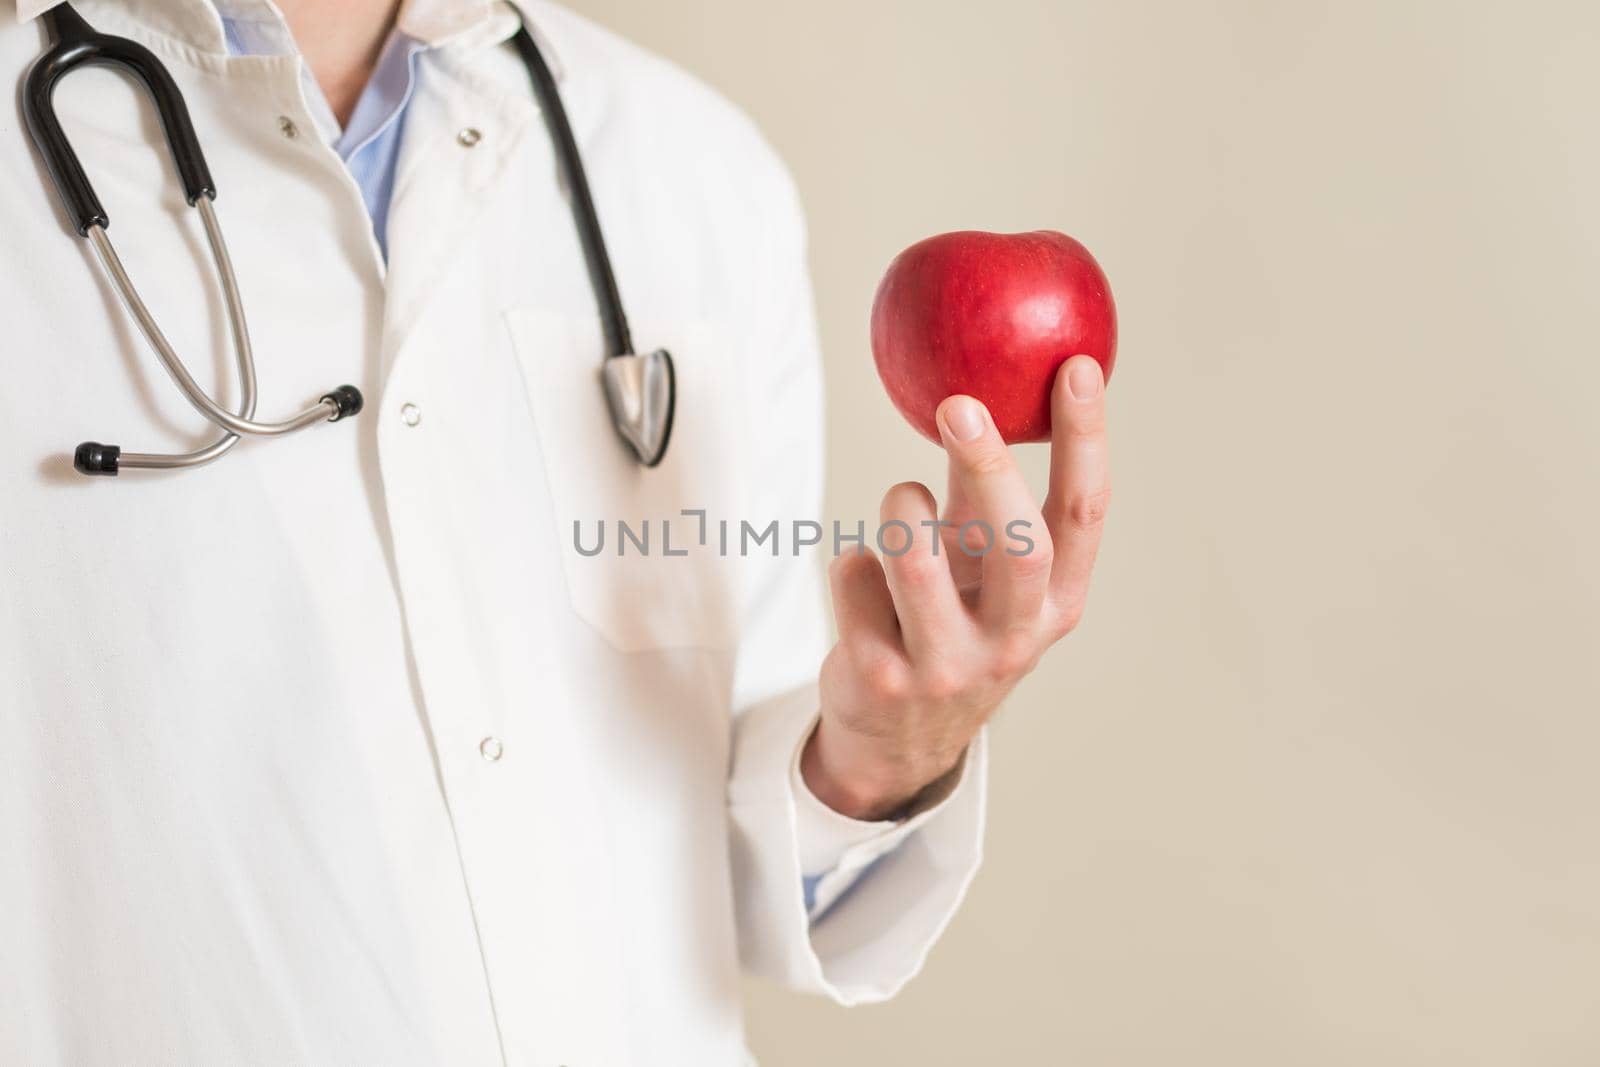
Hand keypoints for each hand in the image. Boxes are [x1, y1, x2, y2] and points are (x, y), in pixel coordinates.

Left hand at [803, 355, 1110, 820]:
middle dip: (990, 467)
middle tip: (960, 404)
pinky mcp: (883, 678)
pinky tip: (866, 586)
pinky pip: (855, 580)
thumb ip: (983, 489)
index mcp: (1057, 602)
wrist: (900, 736)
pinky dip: (853, 563)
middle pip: (1018, 543)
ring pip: (917, 561)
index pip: (1086, 513)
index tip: (1077, 366)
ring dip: (901, 511)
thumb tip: (980, 384)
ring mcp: (948, 665)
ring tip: (903, 501)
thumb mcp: (983, 562)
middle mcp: (1014, 638)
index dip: (1086, 438)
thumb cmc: (952, 619)